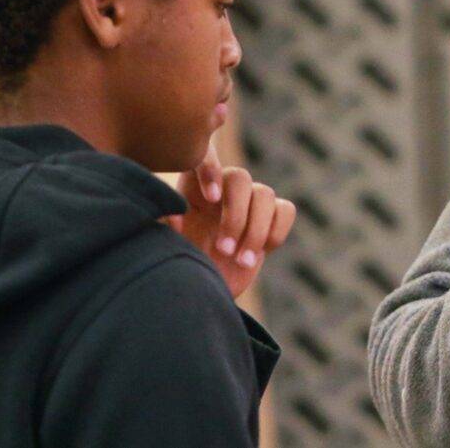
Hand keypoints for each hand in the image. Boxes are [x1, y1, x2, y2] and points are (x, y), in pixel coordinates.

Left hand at [162, 144, 296, 298]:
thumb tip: (176, 216)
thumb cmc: (179, 266)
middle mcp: (223, 188)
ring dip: (255, 230)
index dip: (211, 170)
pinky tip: (257, 255)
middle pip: (240, 178)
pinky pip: (286, 211)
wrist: (202, 291)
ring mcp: (250, 201)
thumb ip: (164, 227)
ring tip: (240, 261)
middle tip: (223, 250)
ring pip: (265, 194)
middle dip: (236, 216)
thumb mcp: (164, 247)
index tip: (210, 200)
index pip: (205, 159)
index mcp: (193, 187)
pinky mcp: (272, 217)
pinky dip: (276, 232)